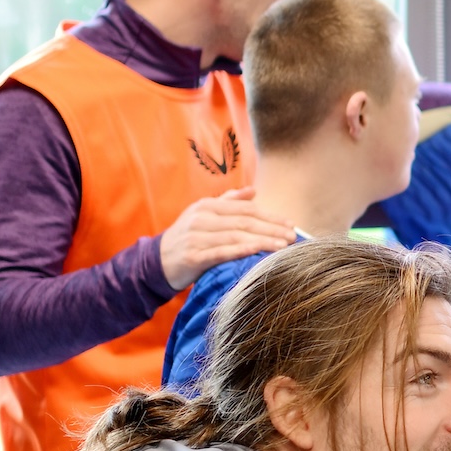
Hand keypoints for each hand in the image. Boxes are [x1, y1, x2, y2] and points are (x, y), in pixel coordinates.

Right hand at [158, 187, 295, 290]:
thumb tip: (253, 191)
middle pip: (244, 222)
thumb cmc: (189, 237)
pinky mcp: (193, 256)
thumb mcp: (205, 214)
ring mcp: (196, 237)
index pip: (245, 209)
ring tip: (283, 247)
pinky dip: (240, 250)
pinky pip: (221, 252)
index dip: (270, 216)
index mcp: (207, 206)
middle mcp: (201, 218)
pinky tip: (257, 251)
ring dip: (262, 241)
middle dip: (272, 229)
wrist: (158, 260)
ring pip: (236, 236)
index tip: (291, 224)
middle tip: (293, 237)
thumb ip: (229, 201)